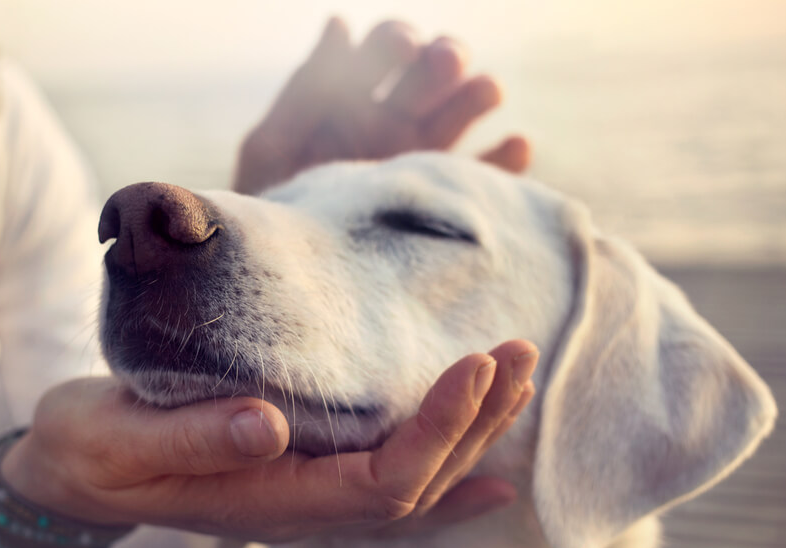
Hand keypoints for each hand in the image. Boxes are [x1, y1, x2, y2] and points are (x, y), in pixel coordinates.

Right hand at [0, 341, 537, 542]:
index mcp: (266, 500)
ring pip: (411, 484)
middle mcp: (299, 508)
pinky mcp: (297, 474)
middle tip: (517, 352)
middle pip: (415, 485)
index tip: (475, 365)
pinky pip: (387, 487)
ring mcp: (303, 497)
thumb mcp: (118, 439)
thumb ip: (191, 437)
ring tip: (515, 379)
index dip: (437, 430)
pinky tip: (489, 473)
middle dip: (474, 422)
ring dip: (470, 435)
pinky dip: (446, 477)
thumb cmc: (88, 450)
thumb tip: (269, 423)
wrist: (69, 473)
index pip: (381, 481)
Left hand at [234, 18, 530, 194]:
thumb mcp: (273, 150)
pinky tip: (515, 146)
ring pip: (464, 112)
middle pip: (433, 73)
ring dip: (478, 93)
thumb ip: (305, 91)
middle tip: (444, 63)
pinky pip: (487, 177)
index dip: (396, 41)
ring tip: (486, 91)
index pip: (386, 50)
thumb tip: (340, 23)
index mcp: (352, 100)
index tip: (401, 47)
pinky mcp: (446, 203)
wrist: (288, 283)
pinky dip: (507, 160)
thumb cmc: (270, 213)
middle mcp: (394, 122)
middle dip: (443, 58)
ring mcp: (423, 161)